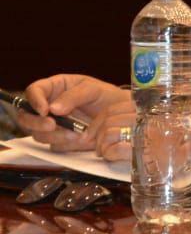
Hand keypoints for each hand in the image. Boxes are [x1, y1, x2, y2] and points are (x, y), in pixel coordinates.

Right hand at [17, 75, 135, 162]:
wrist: (121, 117)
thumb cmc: (107, 97)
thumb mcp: (93, 90)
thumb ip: (73, 96)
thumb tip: (53, 108)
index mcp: (54, 88)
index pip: (34, 91)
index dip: (34, 101)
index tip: (45, 110)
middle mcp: (49, 107)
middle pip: (27, 116)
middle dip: (37, 123)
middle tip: (52, 125)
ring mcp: (53, 125)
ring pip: (39, 134)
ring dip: (54, 136)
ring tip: (76, 134)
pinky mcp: (60, 140)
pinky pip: (54, 146)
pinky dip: (65, 144)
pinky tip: (80, 140)